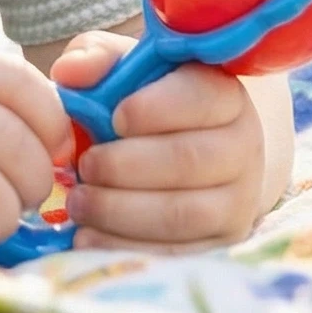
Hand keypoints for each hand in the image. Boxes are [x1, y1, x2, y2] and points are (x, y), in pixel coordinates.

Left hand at [53, 31, 266, 251]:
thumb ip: (97, 59)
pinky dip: (129, 247)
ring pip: (185, 212)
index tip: (115, 117)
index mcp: (223, 94)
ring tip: (79, 203)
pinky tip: (89, 238)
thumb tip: (69, 74)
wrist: (193, 151)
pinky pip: (179, 253)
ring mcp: (239, 199)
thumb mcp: (123, 68)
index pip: (201, 98)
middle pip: (190, 160)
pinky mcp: (223, 242)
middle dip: (127, 166)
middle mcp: (243, 147)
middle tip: (83, 165)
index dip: (157, 109)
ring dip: (123, 210)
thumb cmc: (147, 100)